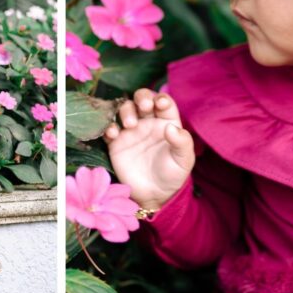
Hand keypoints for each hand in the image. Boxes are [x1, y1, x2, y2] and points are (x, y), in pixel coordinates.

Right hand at [103, 89, 194, 210]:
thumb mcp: (184, 160)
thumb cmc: (172, 175)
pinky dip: (108, 126)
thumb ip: (182, 142)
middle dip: (142, 98)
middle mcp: (148, 122)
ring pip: (125, 109)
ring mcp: (131, 131)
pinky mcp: (116, 142)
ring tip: (130, 125)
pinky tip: (113, 134)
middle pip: (142, 99)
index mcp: (167, 123)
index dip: (161, 99)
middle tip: (144, 107)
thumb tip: (170, 128)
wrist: (153, 194)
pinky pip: (109, 128)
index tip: (160, 105)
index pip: (163, 103)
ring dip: (126, 111)